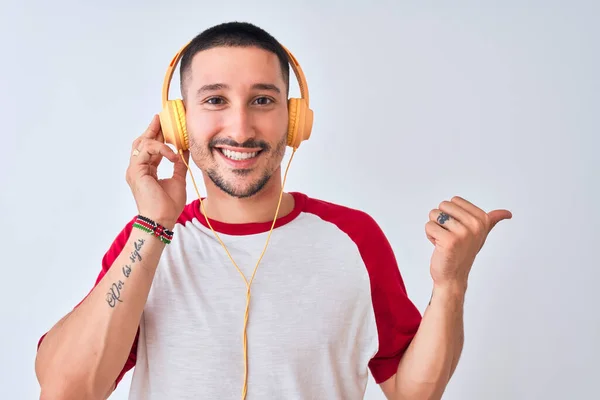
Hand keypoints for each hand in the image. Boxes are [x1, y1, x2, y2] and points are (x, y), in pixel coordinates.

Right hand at [125, 114, 189, 228]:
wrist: (162, 219)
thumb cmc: (168, 205)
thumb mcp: (178, 179)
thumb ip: (179, 164)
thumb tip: (184, 151)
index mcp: (145, 170)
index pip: (149, 148)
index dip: (156, 135)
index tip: (164, 124)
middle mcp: (137, 168)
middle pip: (141, 142)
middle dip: (152, 129)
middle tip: (161, 118)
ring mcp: (135, 169)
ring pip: (142, 144)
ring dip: (159, 139)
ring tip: (174, 140)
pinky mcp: (136, 171)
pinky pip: (146, 151)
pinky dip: (161, 149)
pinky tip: (173, 155)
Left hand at [425, 196, 511, 287]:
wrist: (453, 276)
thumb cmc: (464, 252)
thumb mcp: (481, 234)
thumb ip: (491, 221)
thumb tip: (507, 213)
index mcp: (483, 219)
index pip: (455, 200)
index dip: (452, 214)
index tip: (459, 229)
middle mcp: (475, 225)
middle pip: (443, 205)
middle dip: (441, 219)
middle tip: (450, 235)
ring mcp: (463, 233)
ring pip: (434, 214)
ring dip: (435, 227)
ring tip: (445, 240)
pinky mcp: (449, 241)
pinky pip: (429, 226)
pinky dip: (430, 236)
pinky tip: (440, 246)